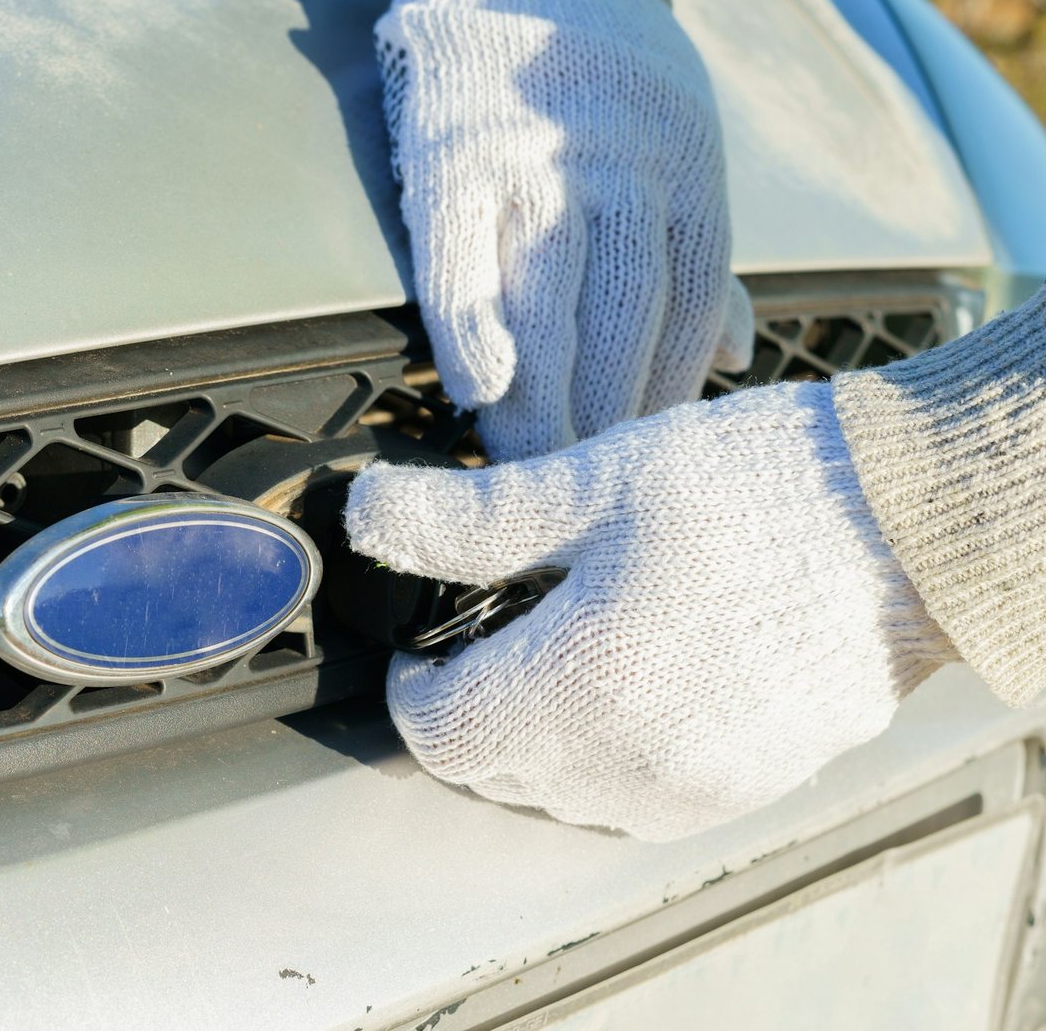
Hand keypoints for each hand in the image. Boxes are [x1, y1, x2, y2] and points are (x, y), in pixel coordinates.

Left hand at [343, 382, 955, 839]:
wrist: (911, 523)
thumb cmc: (760, 490)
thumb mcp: (593, 481)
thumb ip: (468, 519)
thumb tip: (372, 517)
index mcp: (581, 686)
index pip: (440, 735)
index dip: (411, 688)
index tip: (424, 644)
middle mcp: (631, 762)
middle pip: (491, 773)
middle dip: (467, 707)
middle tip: (493, 629)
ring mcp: (693, 789)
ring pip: (558, 794)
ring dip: (532, 737)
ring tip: (564, 647)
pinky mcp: (742, 790)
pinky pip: (632, 801)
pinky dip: (602, 757)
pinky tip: (629, 681)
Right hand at [378, 0, 752, 460]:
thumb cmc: (610, 77)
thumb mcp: (684, 146)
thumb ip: (702, 254)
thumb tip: (735, 355)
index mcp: (684, 173)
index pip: (688, 308)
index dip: (669, 392)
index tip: (648, 460)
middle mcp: (620, 172)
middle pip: (624, 320)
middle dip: (606, 416)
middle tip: (586, 493)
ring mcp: (535, 165)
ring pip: (549, 302)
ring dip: (544, 398)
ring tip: (532, 471)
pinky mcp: (455, 158)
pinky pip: (462, 257)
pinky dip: (472, 326)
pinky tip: (480, 391)